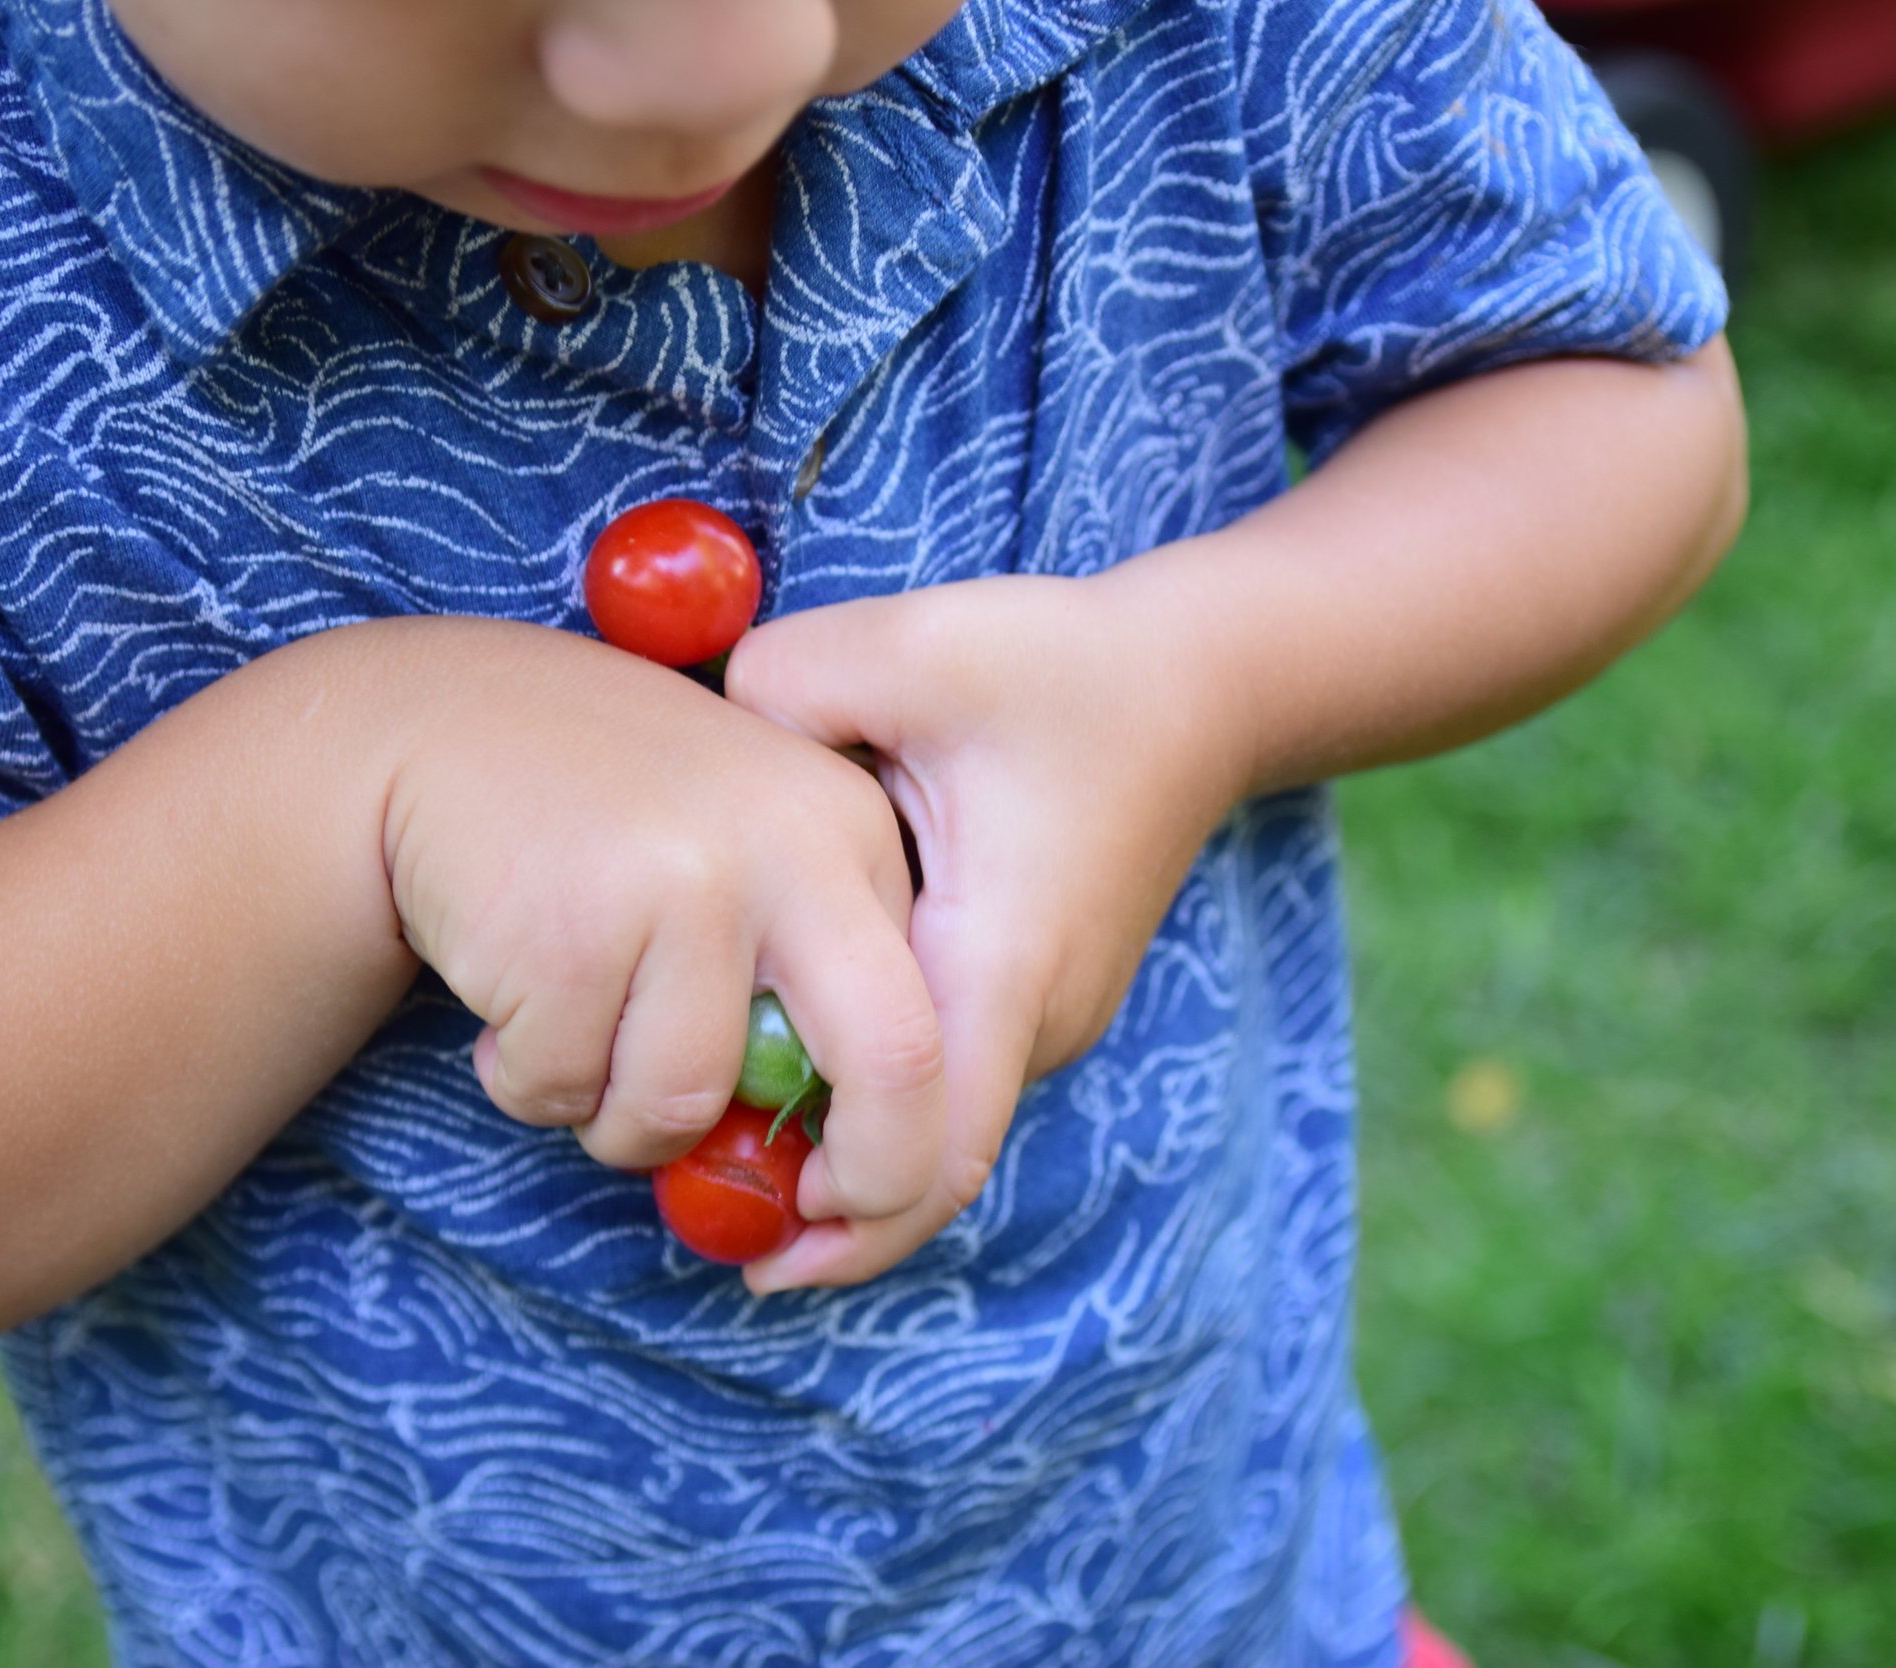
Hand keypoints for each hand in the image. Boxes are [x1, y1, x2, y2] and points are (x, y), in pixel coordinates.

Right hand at [374, 618, 944, 1223]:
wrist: (440, 727)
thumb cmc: (606, 832)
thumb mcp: (741, 862)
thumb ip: (804, 984)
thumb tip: (842, 1190)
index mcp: (851, 831)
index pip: (939, 1020)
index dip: (907, 1146)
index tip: (843, 1196)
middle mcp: (793, 845)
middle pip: (896, 1064)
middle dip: (870, 1182)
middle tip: (794, 1232)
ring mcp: (686, 883)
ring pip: (683, 1104)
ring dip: (615, 1119)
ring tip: (576, 1036)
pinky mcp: (574, 927)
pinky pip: (564, 1089)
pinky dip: (529, 1079)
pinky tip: (511, 995)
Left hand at [722, 569, 1248, 1290]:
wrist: (1204, 683)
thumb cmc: (1063, 667)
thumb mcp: (909, 647)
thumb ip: (779, 691)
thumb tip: (697, 751)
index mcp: (1001, 956)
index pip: (933, 1147)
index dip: (842, 1221)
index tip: (743, 1247)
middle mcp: (1037, 1014)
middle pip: (931, 1164)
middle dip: (824, 1212)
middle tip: (691, 1203)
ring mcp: (1051, 1014)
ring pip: (942, 1126)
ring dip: (847, 1153)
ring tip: (721, 1139)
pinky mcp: (1043, 993)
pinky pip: (952, 1075)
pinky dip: (878, 1098)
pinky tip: (792, 1058)